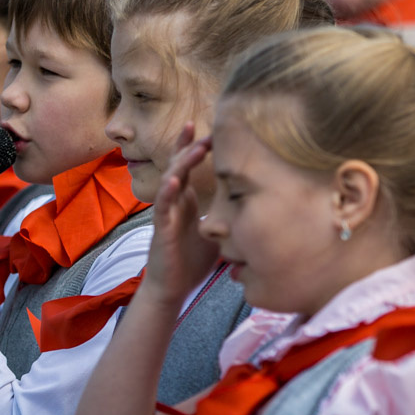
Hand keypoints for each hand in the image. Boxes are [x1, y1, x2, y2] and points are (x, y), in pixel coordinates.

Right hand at [143, 125, 218, 306]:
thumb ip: (225, 214)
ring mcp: (166, 213)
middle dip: (191, 146)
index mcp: (185, 200)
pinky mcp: (160, 228)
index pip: (187, 165)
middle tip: (207, 130)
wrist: (172, 287)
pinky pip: (162, 206)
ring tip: (198, 147)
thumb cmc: (191, 261)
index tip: (209, 127)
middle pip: (178, 165)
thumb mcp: (214, 231)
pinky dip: (167, 191)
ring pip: (170, 179)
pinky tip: (175, 180)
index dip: (193, 145)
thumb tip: (254, 202)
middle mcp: (174, 201)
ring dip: (183, 162)